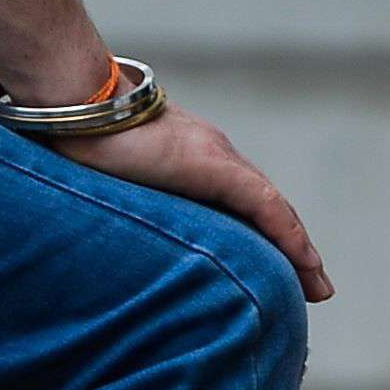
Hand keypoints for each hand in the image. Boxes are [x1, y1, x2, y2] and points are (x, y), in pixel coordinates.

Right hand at [64, 106, 333, 300]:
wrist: (72, 101)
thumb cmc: (76, 139)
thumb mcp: (113, 185)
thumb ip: (133, 207)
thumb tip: (112, 249)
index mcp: (192, 160)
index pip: (241, 203)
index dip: (266, 237)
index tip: (283, 272)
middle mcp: (213, 155)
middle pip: (264, 209)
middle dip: (289, 248)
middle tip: (313, 287)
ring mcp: (216, 157)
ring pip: (273, 210)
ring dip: (299, 251)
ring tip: (318, 288)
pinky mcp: (214, 164)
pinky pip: (265, 206)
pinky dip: (288, 236)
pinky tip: (307, 264)